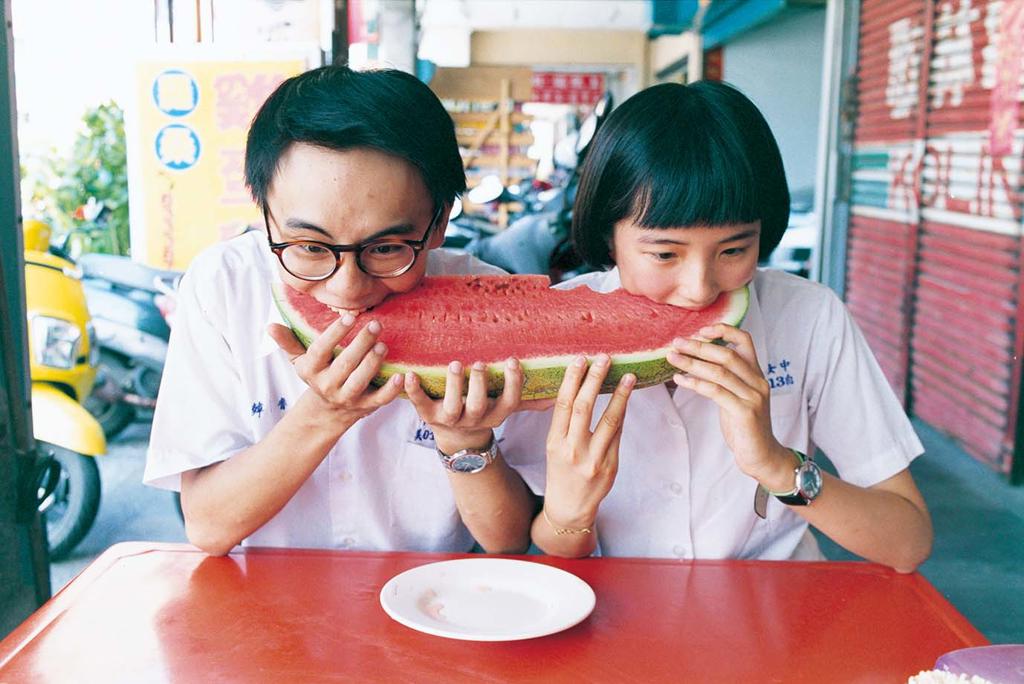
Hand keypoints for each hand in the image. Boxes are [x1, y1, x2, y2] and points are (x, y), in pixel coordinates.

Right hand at [268, 316, 402, 424]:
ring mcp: (347, 398)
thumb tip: (270, 326)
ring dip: (372, 363)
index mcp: (311, 370)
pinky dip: (391, 390)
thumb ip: (288, 342)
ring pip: (360, 381)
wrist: (326, 411)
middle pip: (345, 364)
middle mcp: (328, 385)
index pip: (321, 350)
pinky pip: (379, 400)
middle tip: (375, 325)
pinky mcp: (365, 407)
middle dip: (360, 344)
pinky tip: (400, 376)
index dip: (335, 333)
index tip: (350, 316)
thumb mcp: (300, 360)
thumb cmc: (317, 374)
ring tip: (383, 345)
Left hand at [404, 357, 552, 453]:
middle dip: (478, 385)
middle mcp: (474, 419)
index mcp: (495, 415)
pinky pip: (419, 404)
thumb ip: (529, 399)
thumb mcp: (504, 408)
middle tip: (478, 363)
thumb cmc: (484, 411)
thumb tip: (560, 394)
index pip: (509, 401)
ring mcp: (450, 419)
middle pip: (478, 406)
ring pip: (452, 408)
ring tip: (454, 364)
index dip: (512, 383)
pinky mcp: (428, 416)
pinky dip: (413, 391)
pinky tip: (408, 375)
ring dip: (453, 386)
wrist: (457, 439)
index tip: (512, 360)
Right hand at [543, 354, 634, 528]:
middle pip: (584, 408)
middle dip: (595, 380)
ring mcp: (593, 459)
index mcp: (554, 442)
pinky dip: (622, 413)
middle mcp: (572, 450)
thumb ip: (566, 423)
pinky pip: (618, 435)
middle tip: (604, 359)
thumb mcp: (553, 447)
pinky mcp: (610, 466)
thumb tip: (581, 387)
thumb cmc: (560, 471)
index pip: (563, 405)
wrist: (569, 508)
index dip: (572, 380)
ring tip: (628, 376)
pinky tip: (627, 398)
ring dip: (620, 395)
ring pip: (609, 420)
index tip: (580, 360)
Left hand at [667, 324, 792, 486]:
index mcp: (756, 374)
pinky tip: (679, 379)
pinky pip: (716, 391)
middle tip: (676, 342)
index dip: (723, 330)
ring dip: (692, 362)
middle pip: (727, 354)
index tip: (700, 330)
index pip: (745, 340)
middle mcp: (758, 382)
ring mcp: (753, 397)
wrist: (761, 456)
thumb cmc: (745, 426)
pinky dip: (695, 383)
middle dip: (699, 346)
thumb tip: (697, 363)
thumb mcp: (736, 397)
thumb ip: (724, 380)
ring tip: (672, 358)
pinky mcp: (745, 412)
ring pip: (720, 371)